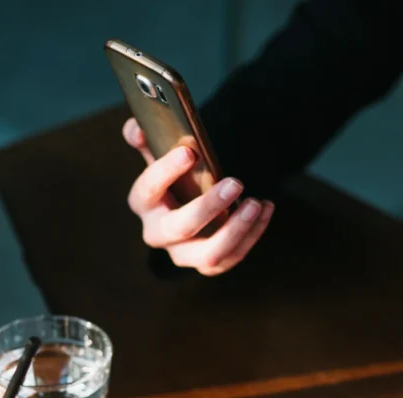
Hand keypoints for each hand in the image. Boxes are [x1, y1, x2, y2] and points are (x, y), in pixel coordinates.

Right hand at [122, 118, 274, 275]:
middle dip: (208, 207)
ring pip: (208, 255)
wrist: (189, 201)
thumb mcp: (158, 153)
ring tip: (256, 204)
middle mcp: (158, 233)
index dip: (165, 171)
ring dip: (235, 231)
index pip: (148, 190)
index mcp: (143, 203)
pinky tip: (266, 208)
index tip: (189, 153)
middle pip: (180, 228)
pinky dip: (252, 234)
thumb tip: (137, 130)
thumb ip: (145, 138)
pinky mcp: (209, 262)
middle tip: (235, 183)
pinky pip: (232, 257)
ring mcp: (183, 253)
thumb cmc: (176, 175)